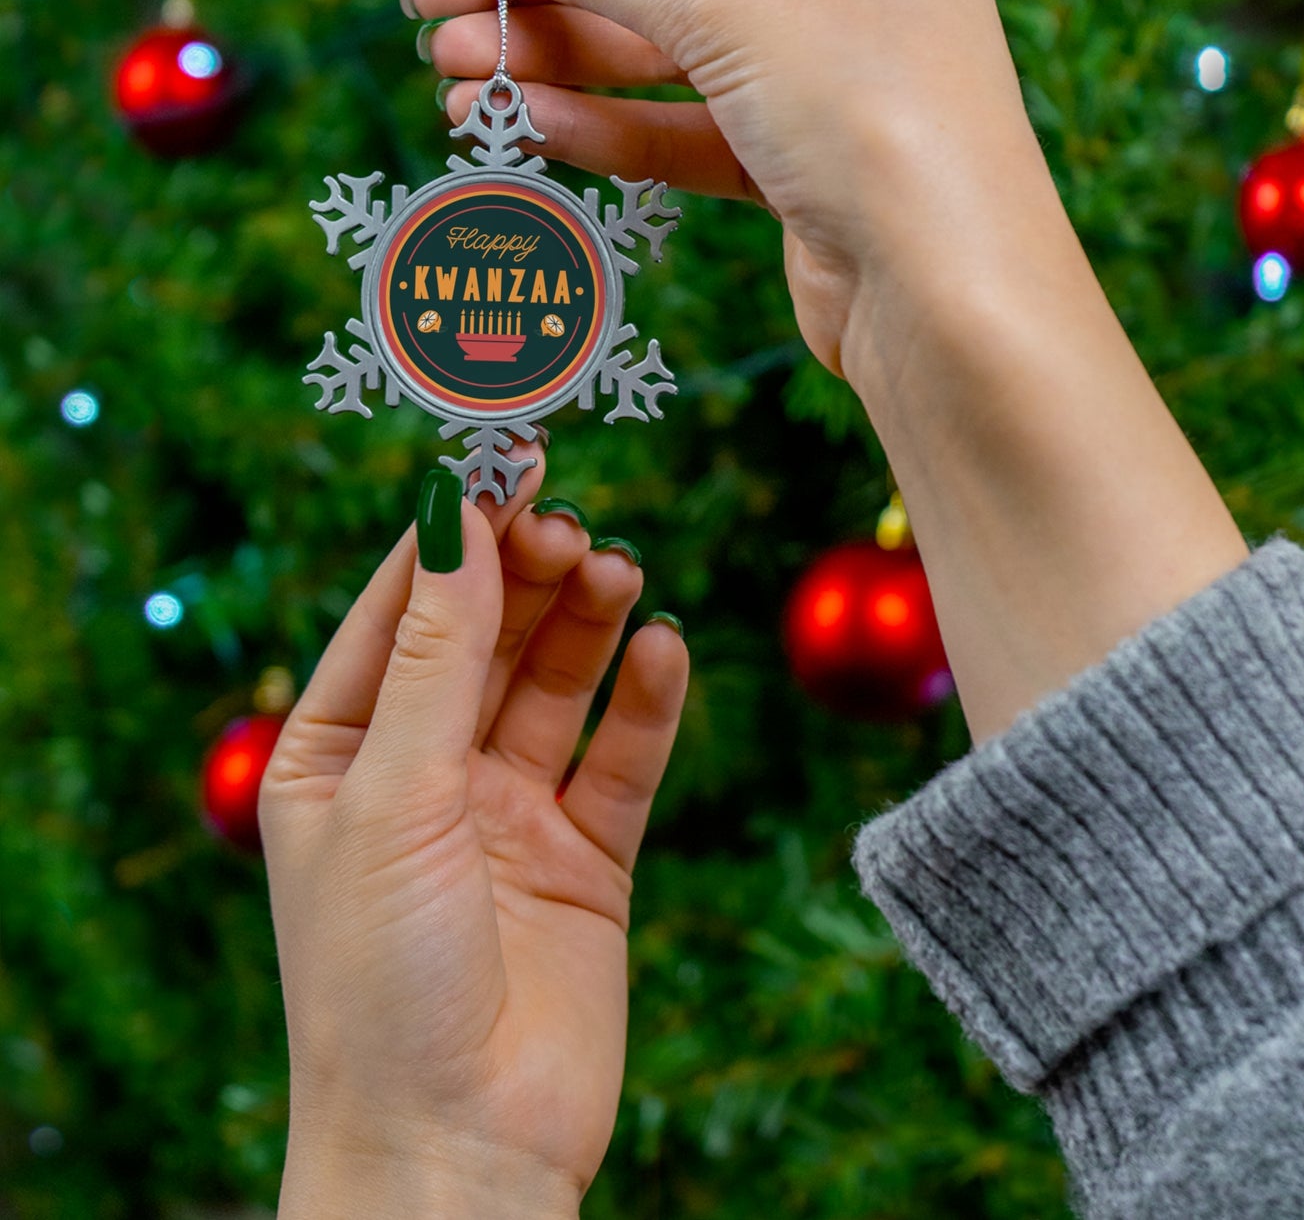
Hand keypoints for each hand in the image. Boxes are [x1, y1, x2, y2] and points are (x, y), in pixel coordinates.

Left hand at [259, 454, 687, 1215]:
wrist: (458, 1150)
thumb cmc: (381, 980)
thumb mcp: (394, 793)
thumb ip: (438, 653)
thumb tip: (455, 511)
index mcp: (340, 753)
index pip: (400, 609)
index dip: (453, 530)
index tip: (505, 453)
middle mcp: (424, 773)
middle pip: (486, 635)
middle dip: (526, 573)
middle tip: (571, 525)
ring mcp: (508, 813)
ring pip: (556, 684)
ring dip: (588, 623)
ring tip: (618, 572)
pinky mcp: (586, 857)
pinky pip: (622, 758)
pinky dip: (646, 702)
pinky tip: (664, 652)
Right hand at [411, 0, 1060, 378]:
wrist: (947, 301)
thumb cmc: (874, 117)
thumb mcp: (728, 8)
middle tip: (432, 11)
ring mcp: (821, 72)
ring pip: (663, 54)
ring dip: (557, 64)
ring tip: (454, 78)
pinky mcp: (798, 162)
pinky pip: (684, 128)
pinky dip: (607, 127)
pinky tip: (527, 126)